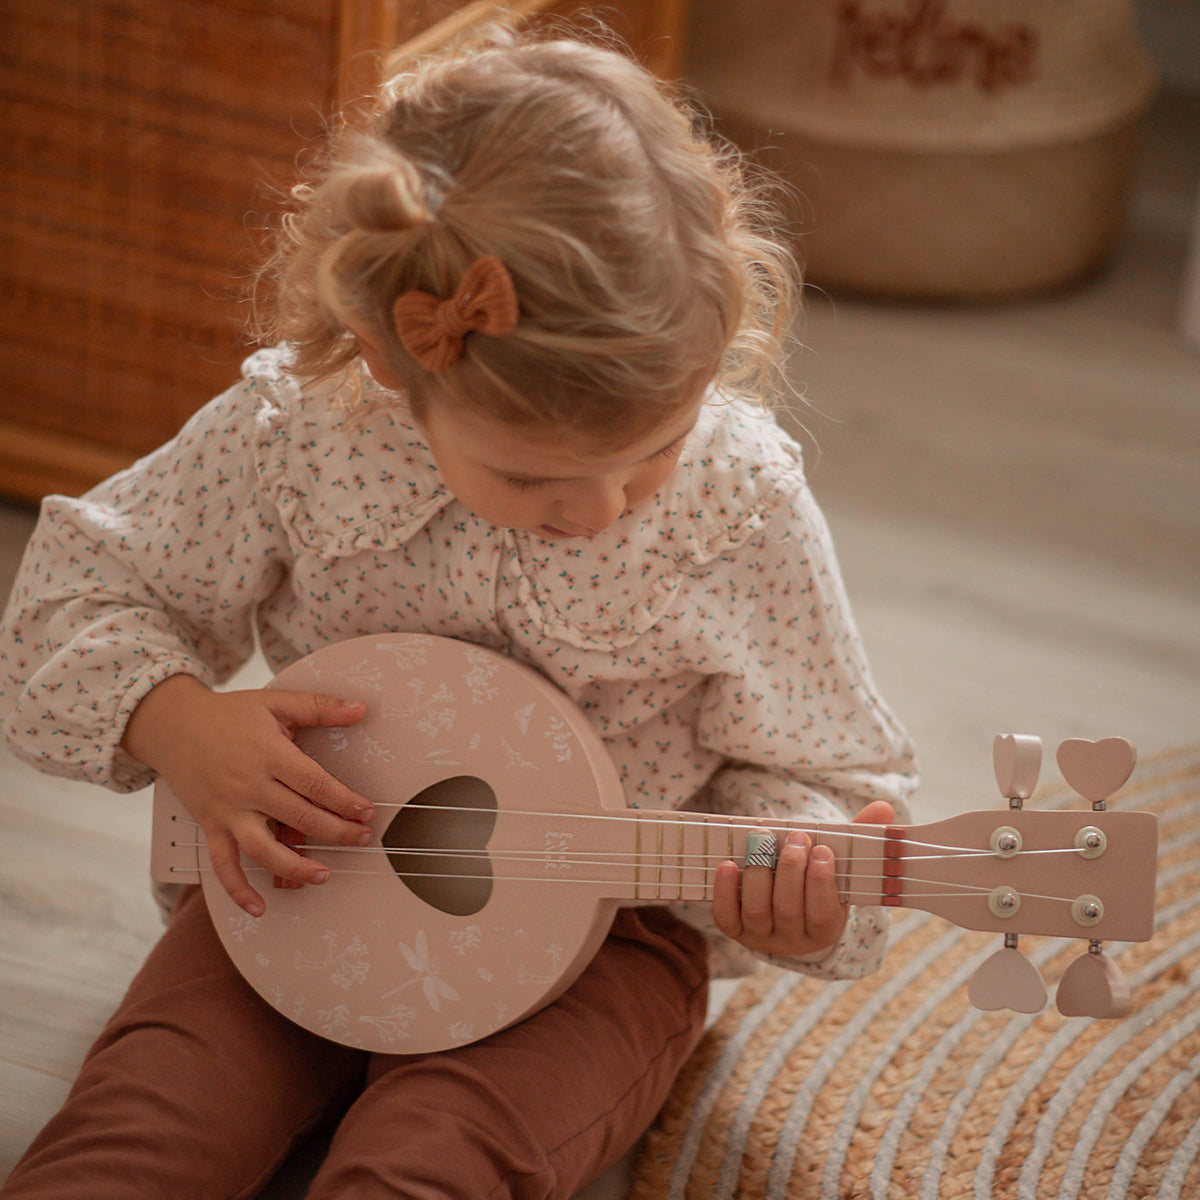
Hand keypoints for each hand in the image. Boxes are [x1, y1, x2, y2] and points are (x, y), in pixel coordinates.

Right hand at [123, 675, 373, 915]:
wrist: (173, 724)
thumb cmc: (229, 714)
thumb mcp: (276, 701)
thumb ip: (320, 706)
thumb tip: (361, 709)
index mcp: (269, 754)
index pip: (314, 784)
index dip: (344, 801)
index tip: (366, 812)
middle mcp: (248, 786)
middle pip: (298, 817)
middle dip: (335, 832)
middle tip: (361, 839)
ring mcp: (228, 810)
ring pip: (263, 849)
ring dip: (295, 867)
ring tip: (324, 875)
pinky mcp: (210, 826)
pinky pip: (222, 865)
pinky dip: (238, 890)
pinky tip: (258, 908)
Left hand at [711, 800, 895, 959]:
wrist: (790, 909)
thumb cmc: (818, 879)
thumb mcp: (842, 864)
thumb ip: (861, 837)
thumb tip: (883, 807)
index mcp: (826, 928)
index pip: (823, 912)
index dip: (820, 881)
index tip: (822, 848)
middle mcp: (794, 939)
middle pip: (788, 909)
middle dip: (791, 869)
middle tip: (795, 837)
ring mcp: (762, 937)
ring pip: (757, 911)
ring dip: (758, 873)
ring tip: (761, 840)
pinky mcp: (736, 931)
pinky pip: (726, 918)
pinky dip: (725, 891)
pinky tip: (727, 864)